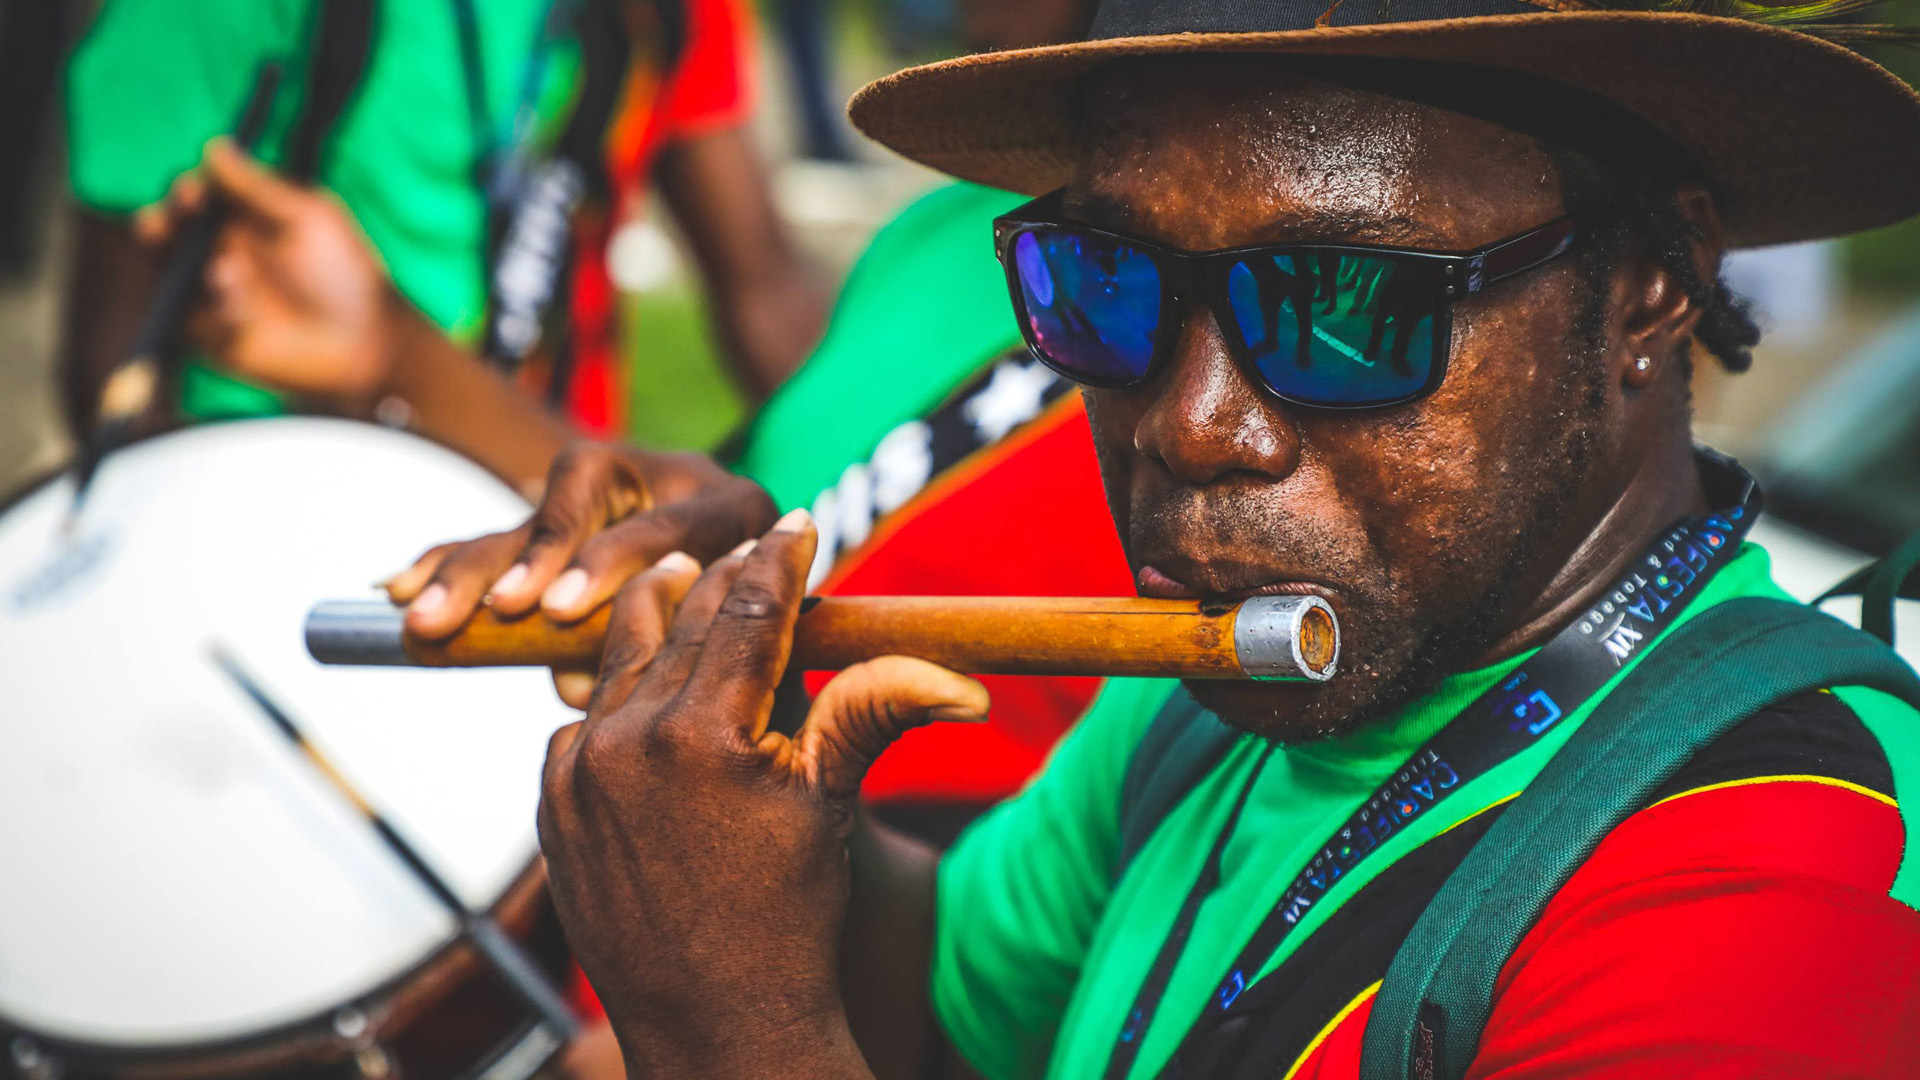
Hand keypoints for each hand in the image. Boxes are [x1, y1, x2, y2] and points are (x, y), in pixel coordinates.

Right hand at [132, 138, 410, 406]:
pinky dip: (208, 313)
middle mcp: (218, 250)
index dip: (187, 191)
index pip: (197, 195)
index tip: (192, 193)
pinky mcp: (209, 335)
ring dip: (175, 266)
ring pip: (167, 272)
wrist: (364, 342)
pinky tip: (241, 314)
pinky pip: (186, 319)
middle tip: (166, 224)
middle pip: (169, 229)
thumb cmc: (345, 272)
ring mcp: (209, 293)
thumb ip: (259, 186)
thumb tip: (214, 145)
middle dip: (161, 223)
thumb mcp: (309, 219)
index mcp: (241, 218)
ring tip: (224, 273)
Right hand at [383, 440, 778, 705]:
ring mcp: (619, 490)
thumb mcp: (755, 646)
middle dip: (529, 558)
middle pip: (583, 499)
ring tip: (419, 613)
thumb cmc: (771, 637)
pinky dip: (451, 559)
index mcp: (735, 511)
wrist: (773, 580)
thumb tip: (571, 684)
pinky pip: (503, 532)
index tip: (560, 609)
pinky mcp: (569, 511)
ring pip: (533, 513)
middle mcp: (672, 480)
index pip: (664, 527)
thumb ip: (678, 657)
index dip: (611, 564)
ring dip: (472, 565)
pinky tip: (393, 587)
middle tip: (494, 609)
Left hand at [536, 509, 987, 1077]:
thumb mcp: (832, 804)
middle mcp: (628, 742)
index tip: (796, 522)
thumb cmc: (789, 914)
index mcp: (706, 736)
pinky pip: (584, 720)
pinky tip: (646, 688)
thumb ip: (875, 714)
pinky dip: (619, 696)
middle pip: (682, 619)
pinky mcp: (551, 802)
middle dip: (724, 579)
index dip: (778, 560)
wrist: (714, 1022)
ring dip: (658, 618)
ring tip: (683, 581)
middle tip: (751, 549)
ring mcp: (578, 773)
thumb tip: (966, 683)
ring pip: (621, 658)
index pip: (747, 611)